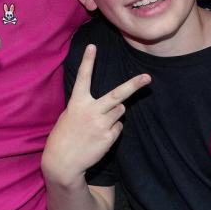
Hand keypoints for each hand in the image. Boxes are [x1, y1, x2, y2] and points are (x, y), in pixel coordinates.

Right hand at [42, 44, 148, 183]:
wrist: (63, 162)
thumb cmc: (64, 136)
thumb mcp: (69, 116)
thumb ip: (88, 107)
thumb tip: (113, 105)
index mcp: (77, 103)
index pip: (83, 78)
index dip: (88, 61)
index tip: (92, 46)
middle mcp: (91, 111)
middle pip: (117, 95)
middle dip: (134, 85)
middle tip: (147, 78)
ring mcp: (101, 124)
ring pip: (120, 111)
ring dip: (114, 114)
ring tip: (98, 125)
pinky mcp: (108, 137)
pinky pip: (118, 127)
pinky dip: (112, 130)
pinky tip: (99, 137)